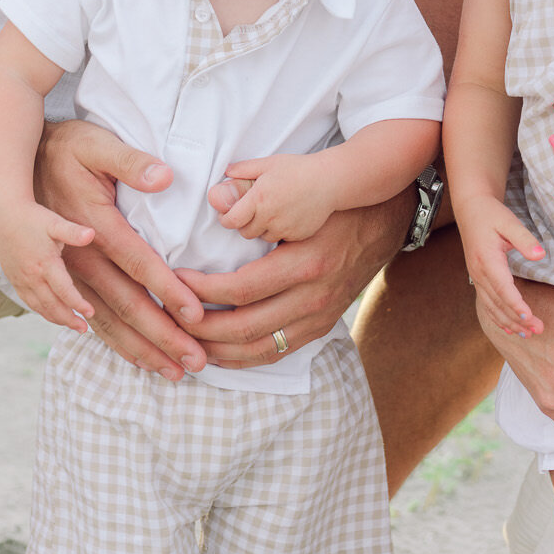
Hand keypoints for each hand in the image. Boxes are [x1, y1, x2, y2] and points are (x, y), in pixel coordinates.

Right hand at [0, 201, 96, 329]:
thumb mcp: (54, 222)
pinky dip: (41, 310)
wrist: (3, 214)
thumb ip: (73, 232)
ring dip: (55, 318)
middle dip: (68, 319)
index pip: (64, 291)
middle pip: (51, 305)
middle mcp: (31, 276)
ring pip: (39, 306)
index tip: (90, 314)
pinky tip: (51, 313)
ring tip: (71, 325)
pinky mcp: (14, 279)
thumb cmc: (32, 217)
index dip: (77, 305)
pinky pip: (28, 301)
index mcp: (44, 264)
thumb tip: (91, 234)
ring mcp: (21, 279)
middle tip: (83, 328)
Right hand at [36, 118, 207, 380]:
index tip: (197, 317)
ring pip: (108, 321)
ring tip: (173, 372)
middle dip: (163, 336)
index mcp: (96, 225)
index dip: (168, 291)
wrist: (16, 163)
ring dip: (142, 348)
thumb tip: (165, 176)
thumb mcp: (96, 144)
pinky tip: (137, 359)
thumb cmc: (65, 149)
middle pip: (126, 304)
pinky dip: (114, 342)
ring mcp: (67, 273)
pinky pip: (89, 320)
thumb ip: (131, 161)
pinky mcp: (61, 281)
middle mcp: (80, 257)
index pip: (138, 264)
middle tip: (195, 362)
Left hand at [175, 194, 408, 369]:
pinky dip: (243, 359)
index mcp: (307, 262)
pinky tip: (216, 353)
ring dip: (217, 350)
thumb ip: (256, 195)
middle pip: (245, 327)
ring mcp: (320, 316)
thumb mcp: (299, 195)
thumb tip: (216, 199)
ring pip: (259, 348)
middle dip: (200, 327)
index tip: (174, 281)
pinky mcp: (321, 327)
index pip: (242, 289)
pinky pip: (277, 353)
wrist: (385, 220)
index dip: (202, 291)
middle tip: (168, 315)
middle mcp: (315, 296)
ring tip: (184, 339)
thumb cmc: (332, 203)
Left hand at [214, 153, 333, 243]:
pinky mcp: (297, 235)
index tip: (229, 214)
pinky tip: (287, 216)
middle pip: (245, 232)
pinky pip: (281, 239)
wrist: (329, 180)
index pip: (231, 220)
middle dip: (244, 223)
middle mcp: (269, 216)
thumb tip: (226, 173)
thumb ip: (244, 170)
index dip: (226, 218)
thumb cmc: (298, 169)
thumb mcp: (268, 163)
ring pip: (262, 237)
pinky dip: (279, 231)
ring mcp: (284, 228)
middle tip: (252, 211)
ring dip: (262, 228)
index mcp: (258, 198)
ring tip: (272, 212)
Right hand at [456, 193, 547, 337]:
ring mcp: (476, 277)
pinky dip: (498, 318)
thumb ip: (525, 239)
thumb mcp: (509, 221)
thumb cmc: (491, 214)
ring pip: (492, 307)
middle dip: (518, 319)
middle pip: (498, 302)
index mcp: (487, 259)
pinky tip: (510, 327)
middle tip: (539, 330)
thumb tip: (540, 255)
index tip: (530, 317)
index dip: (516, 304)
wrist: (471, 209)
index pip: (503, 287)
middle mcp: (479, 272)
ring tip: (528, 334)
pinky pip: (486, 303)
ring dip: (509, 322)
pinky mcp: (478, 279)